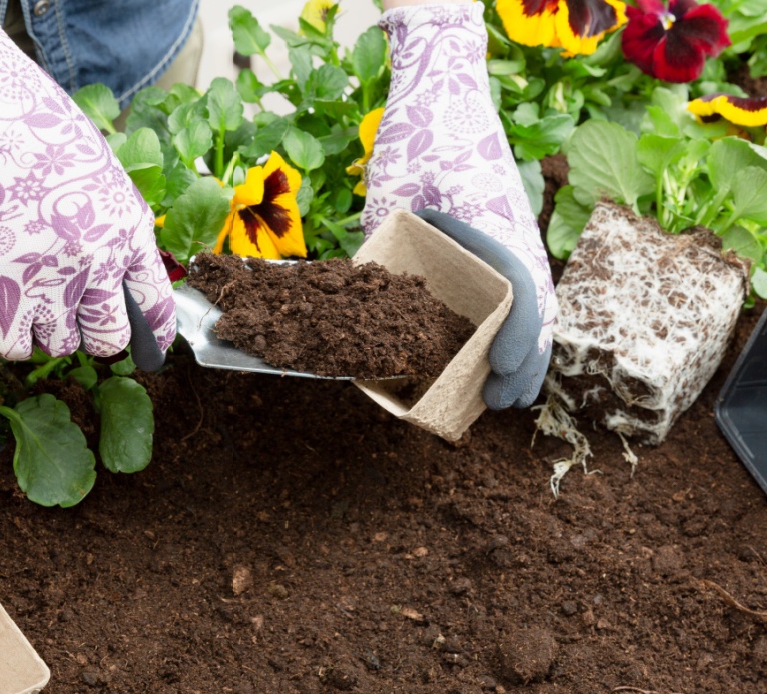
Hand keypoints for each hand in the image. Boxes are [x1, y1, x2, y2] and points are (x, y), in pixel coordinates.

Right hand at [0, 1, 174, 364]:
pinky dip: (9, 336)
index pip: (155, 304)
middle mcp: (98, 263)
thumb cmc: (33, 129)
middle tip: (75, 321)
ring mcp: (50, 281)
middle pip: (109, 336)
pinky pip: (13, 346)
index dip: (153, 332)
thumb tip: (115, 273)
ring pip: (62, 344)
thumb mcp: (100, 174)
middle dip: (94, 334)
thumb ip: (114, 226)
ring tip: (30, 299)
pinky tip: (2, 313)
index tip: (150, 349)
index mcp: (129, 232)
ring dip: (47, 330)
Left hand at [360, 2, 555, 408]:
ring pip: (535, 305)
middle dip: (523, 362)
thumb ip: (376, 249)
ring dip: (524, 352)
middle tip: (497, 403)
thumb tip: (351, 313)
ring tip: (504, 396)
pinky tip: (498, 358)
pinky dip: (516, 329)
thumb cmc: (416, 139)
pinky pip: (521, 292)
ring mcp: (514, 236)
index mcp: (494, 223)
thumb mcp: (388, 194)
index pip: (523, 288)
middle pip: (538, 309)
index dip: (517, 334)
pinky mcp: (504, 240)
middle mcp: (514, 233)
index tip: (496, 367)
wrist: (442, 94)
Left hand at [414, 209, 551, 407]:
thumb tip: (408, 232)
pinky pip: (533, 352)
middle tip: (494, 400)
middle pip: (533, 332)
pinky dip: (526, 377)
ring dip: (524, 380)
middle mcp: (527, 285)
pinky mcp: (523, 323)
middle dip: (519, 371)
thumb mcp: (440, 220)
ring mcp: (530, 305)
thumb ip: (428, 228)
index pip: (523, 295)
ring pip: (537, 346)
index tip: (499, 363)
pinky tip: (514, 401)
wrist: (478, 222)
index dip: (517, 332)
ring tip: (502, 405)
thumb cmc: (452, 227)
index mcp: (507, 260)